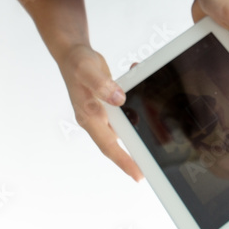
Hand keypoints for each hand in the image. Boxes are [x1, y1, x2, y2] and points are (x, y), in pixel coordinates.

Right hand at [56, 44, 143, 181]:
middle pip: (117, 142)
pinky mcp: (109, 104)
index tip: (137, 174)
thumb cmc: (76, 63)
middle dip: (134, 152)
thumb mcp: (86, 71)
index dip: (123, 160)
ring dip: (138, 123)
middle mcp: (96, 118)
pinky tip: (143, 86)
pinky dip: (137, 102)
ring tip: (155, 125)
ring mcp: (102, 112)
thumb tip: (118, 99)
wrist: (73, 54)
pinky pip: (126, 108)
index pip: (108, 144)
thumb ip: (101, 85)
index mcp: (89, 116)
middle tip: (153, 164)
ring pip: (124, 126)